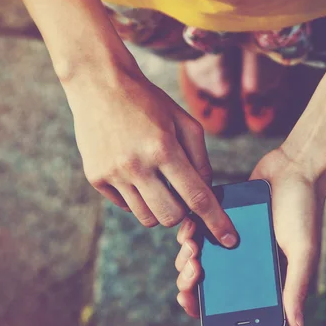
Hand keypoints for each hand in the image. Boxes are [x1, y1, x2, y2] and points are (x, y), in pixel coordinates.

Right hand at [64, 63, 236, 245]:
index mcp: (163, 148)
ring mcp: (112, 174)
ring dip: (160, 208)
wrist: (99, 85)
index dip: (216, 221)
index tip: (230, 240)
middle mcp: (136, 165)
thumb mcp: (184, 122)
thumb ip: (200, 160)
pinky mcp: (95, 178)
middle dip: (184, 213)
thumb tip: (207, 194)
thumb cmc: (148, 102)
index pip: (197, 197)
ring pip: (147, 218)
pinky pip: (125, 207)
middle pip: (171, 217)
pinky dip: (137, 199)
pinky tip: (136, 174)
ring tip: (158, 182)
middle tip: (182, 194)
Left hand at [174, 148, 325, 325]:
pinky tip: (189, 228)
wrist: (296, 166)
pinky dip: (188, 231)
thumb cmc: (305, 210)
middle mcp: (244, 261)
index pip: (227, 302)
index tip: (188, 299)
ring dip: (186, 255)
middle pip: (205, 281)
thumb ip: (296, 286)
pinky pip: (197, 229)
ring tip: (191, 245)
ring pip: (197, 256)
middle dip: (189, 279)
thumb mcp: (303, 251)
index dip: (202, 307)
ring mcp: (230, 239)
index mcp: (261, 276)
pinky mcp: (221, 217)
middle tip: (193, 267)